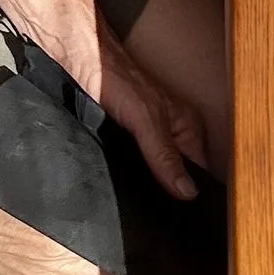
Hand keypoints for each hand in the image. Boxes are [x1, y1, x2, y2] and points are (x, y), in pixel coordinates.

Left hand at [20, 0, 209, 201]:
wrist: (72, 55)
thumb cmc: (111, 74)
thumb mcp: (144, 120)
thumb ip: (165, 155)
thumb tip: (188, 192)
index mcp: (187, 127)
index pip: (201, 173)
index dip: (194, 195)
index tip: (187, 219)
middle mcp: (170, 133)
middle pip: (178, 175)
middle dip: (172, 194)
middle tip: (163, 219)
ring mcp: (146, 136)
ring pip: (154, 172)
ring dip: (149, 187)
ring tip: (144, 208)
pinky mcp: (123, 138)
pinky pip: (133, 165)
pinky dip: (129, 176)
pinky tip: (124, 187)